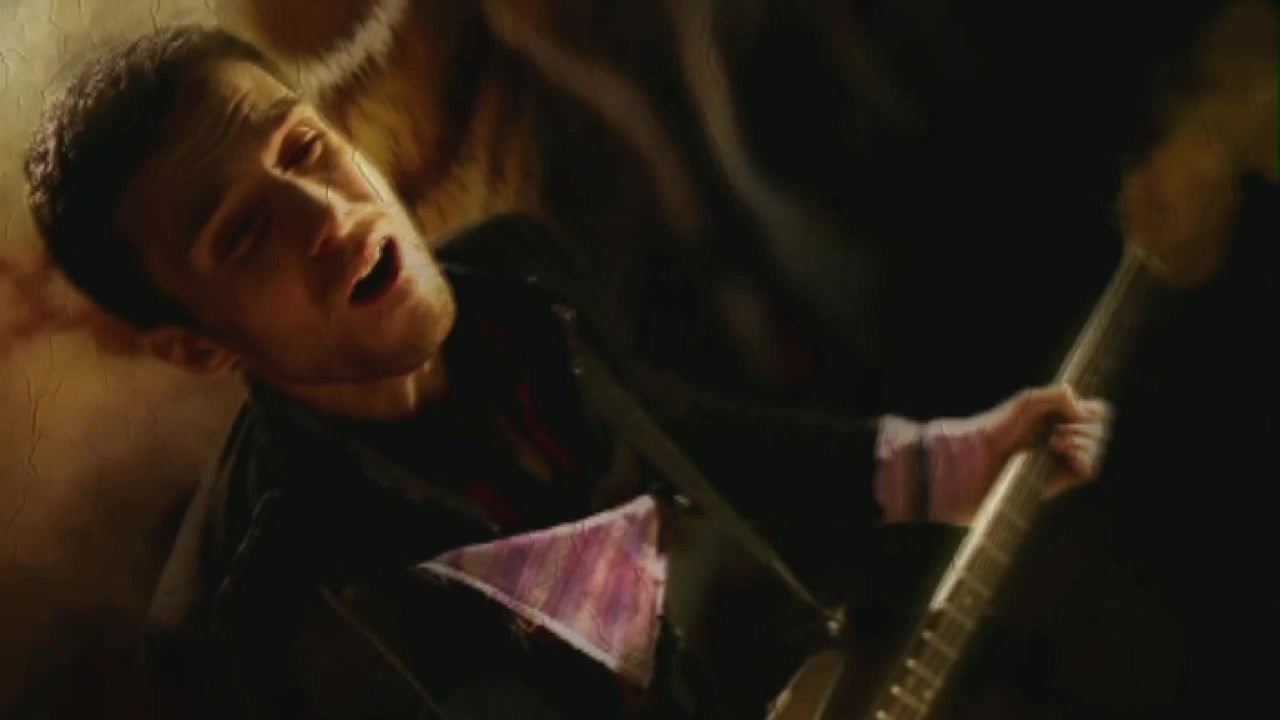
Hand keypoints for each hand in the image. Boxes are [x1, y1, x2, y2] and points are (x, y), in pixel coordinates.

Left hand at [980, 385, 1111, 498]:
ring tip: (1054, 442)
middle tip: (1056, 430)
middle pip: (1102, 429)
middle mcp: (1068, 439)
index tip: (1072, 411)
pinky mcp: (1061, 478)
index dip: (1092, 410)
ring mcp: (1065, 460)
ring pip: (1098, 448)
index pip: (1098, 412)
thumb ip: (1059, 396)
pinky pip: (1090, 469)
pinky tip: (1063, 451)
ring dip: (1081, 439)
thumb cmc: (1000, 426)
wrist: (982, 454)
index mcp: (1063, 418)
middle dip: (1083, 426)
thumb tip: (1083, 412)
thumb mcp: (1029, 401)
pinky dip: (1083, 456)